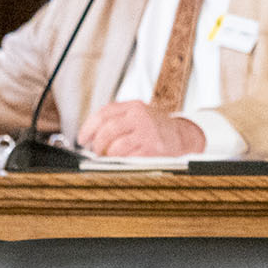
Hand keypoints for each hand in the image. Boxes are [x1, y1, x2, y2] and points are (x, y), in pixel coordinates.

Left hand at [77, 100, 205, 155]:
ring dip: (107, 155)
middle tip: (95, 151)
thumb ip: (118, 118)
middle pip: (108, 129)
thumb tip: (91, 134)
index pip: (104, 113)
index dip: (89, 127)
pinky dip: (120, 161)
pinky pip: (128, 158)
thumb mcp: (140, 114)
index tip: (83, 139)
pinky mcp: (152, 149)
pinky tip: (121, 161)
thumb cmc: (156, 127)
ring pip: (116, 146)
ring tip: (107, 157)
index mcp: (134, 106)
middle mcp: (140, 117)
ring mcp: (147, 133)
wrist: (184, 135)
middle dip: (97, 143)